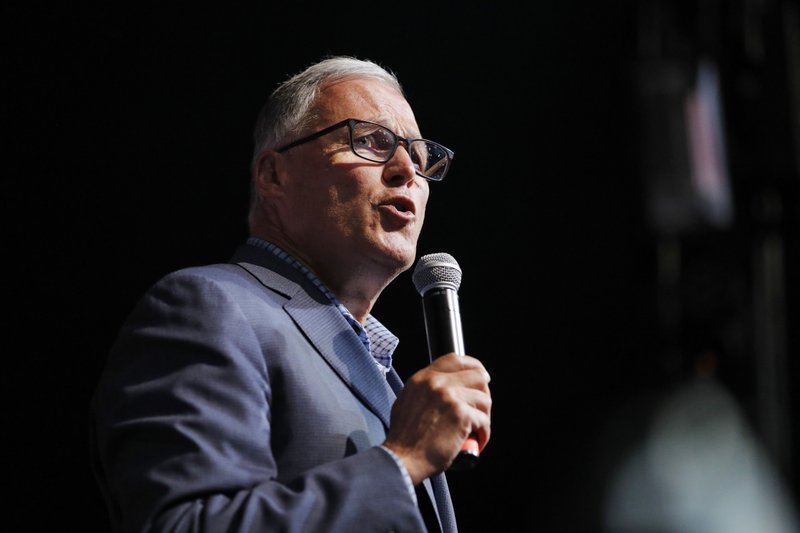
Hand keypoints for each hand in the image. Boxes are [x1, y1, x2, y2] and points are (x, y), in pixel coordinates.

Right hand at [383, 353, 490, 483]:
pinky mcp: (461, 415)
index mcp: (422, 378)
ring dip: (484, 416)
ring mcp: (449, 397)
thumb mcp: (407, 402)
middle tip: (480, 409)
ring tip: (476, 429)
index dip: (474, 366)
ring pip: (484, 399)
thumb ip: (425, 390)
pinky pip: (484, 420)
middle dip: (483, 394)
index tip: (481, 377)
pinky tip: (476, 440)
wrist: (402, 459)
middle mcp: (436, 383)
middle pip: (477, 376)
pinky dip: (483, 433)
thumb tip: (447, 388)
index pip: (455, 359)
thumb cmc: (404, 438)